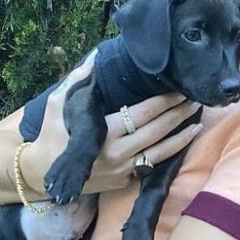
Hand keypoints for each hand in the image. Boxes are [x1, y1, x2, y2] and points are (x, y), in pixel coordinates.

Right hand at [19, 52, 202, 194]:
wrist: (41, 174)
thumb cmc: (51, 135)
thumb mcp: (58, 104)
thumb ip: (78, 81)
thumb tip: (95, 57)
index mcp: (104, 132)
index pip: (143, 113)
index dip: (164, 101)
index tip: (179, 89)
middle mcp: (117, 153)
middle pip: (158, 131)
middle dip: (179, 114)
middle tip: (195, 101)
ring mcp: (122, 171)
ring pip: (161, 153)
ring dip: (181, 138)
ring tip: (197, 124)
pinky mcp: (124, 182)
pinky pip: (150, 166)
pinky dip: (167, 154)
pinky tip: (179, 143)